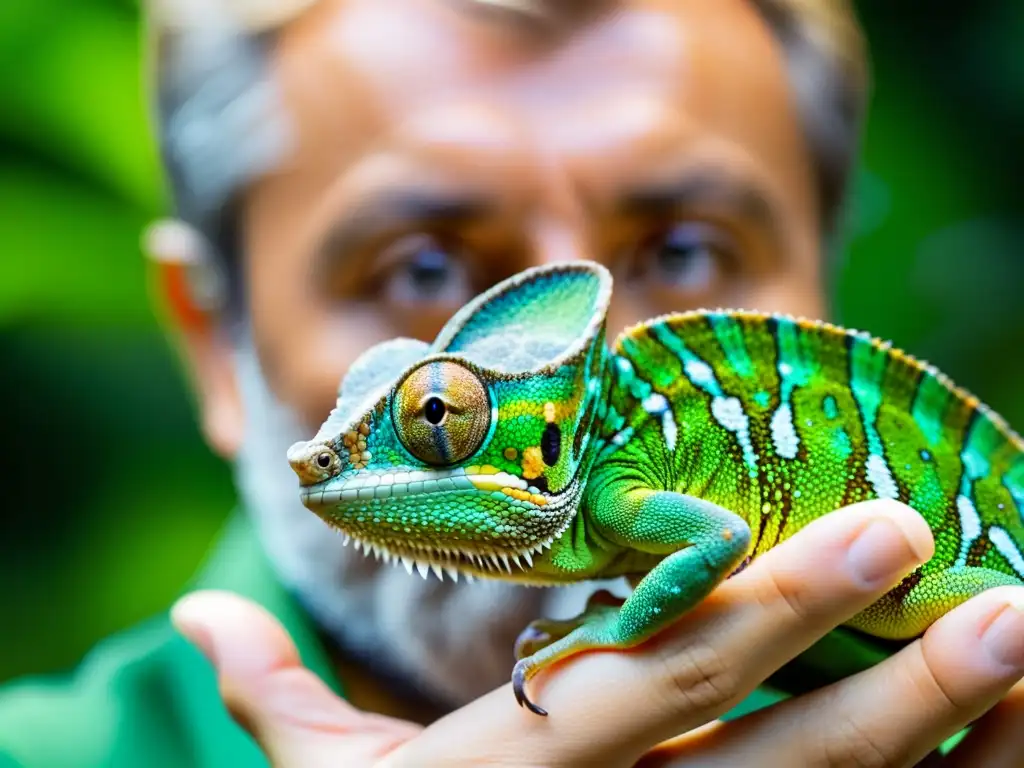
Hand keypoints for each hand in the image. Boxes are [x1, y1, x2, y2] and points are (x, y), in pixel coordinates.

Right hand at [171, 500, 1023, 766]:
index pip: (661, 679)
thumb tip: (188, 613)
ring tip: (1022, 648)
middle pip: (778, 755)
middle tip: (1004, 598)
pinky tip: (990, 743)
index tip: (873, 525)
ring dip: (940, 742)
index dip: (764, 608)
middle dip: (896, 681)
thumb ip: (271, 699)